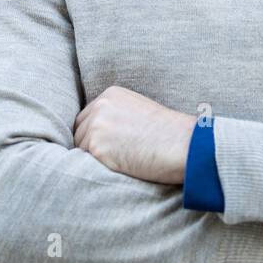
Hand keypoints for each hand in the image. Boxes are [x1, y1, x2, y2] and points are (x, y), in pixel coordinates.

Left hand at [73, 86, 196, 184]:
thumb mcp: (141, 111)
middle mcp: (101, 106)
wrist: (183, 144)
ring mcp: (97, 125)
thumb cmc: (170, 133)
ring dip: (95, 159)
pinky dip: (100, 168)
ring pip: (82, 148)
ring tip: (122, 163)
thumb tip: (102, 135)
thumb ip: (118, 116)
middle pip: (80, 132)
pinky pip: (87, 162)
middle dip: (91, 146)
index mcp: (111, 94)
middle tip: (111, 159)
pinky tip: (120, 167)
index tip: (106, 146)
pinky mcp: (98, 147)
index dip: (95, 134)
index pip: (88, 117)